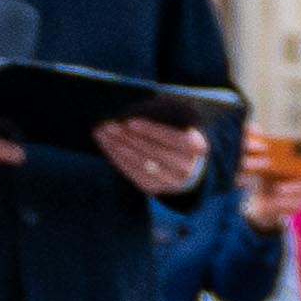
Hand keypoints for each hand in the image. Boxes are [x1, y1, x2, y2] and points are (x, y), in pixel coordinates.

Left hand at [96, 117, 213, 198]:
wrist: (183, 161)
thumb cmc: (174, 130)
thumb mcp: (176, 118)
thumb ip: (161, 113)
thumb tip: (130, 114)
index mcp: (197, 146)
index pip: (175, 139)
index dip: (152, 131)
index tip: (130, 121)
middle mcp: (187, 167)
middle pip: (155, 152)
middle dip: (129, 138)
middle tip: (109, 125)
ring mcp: (171, 181)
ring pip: (142, 163)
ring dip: (119, 147)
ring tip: (103, 133)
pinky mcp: (154, 187)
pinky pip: (133, 173)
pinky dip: (118, 158)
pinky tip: (107, 144)